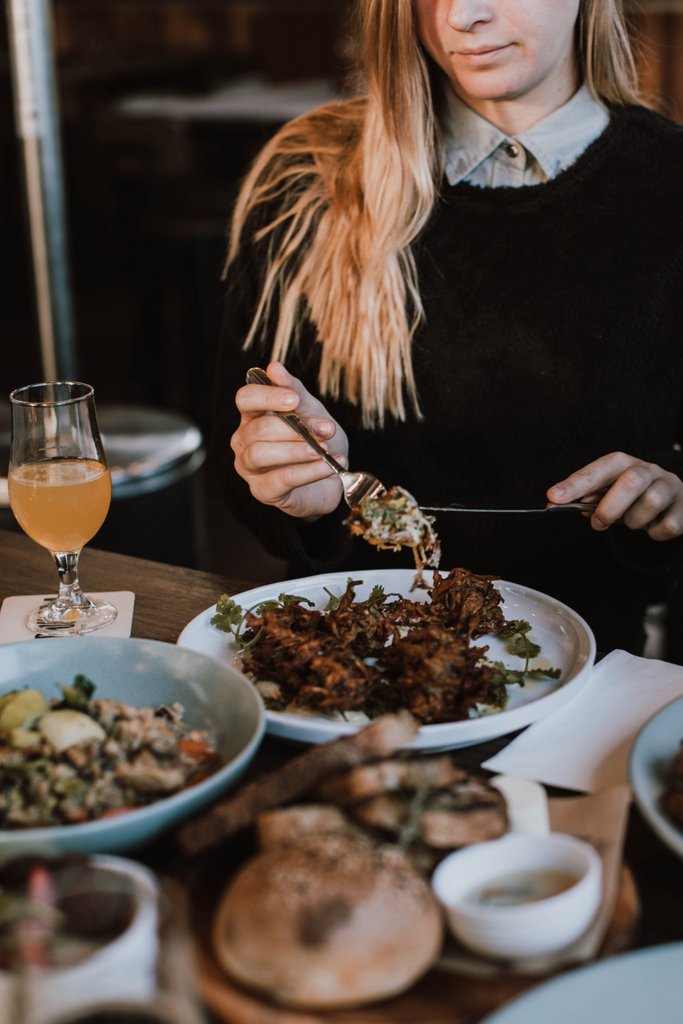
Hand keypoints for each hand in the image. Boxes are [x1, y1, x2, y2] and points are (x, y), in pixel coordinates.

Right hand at [231, 361, 347, 518]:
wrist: (333, 477)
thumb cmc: (317, 442)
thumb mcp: (312, 413)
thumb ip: (296, 392)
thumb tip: (274, 367)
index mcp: (253, 416)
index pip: (245, 399)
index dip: (266, 396)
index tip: (292, 400)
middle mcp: (244, 441)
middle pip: (259, 428)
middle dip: (297, 428)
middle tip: (326, 430)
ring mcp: (249, 468)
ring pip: (261, 453)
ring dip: (298, 450)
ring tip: (325, 451)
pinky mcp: (263, 491)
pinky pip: (280, 479)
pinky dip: (307, 471)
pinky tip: (328, 466)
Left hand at [547, 452, 682, 540]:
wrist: (673, 500)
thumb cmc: (633, 496)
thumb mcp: (608, 492)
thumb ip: (586, 497)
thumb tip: (558, 501)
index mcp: (623, 463)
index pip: (597, 470)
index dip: (575, 484)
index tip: (554, 497)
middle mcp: (648, 470)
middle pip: (631, 482)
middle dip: (610, 507)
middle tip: (598, 523)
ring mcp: (669, 486)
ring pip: (650, 504)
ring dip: (634, 522)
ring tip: (632, 521)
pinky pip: (665, 526)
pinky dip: (653, 533)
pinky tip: (651, 526)